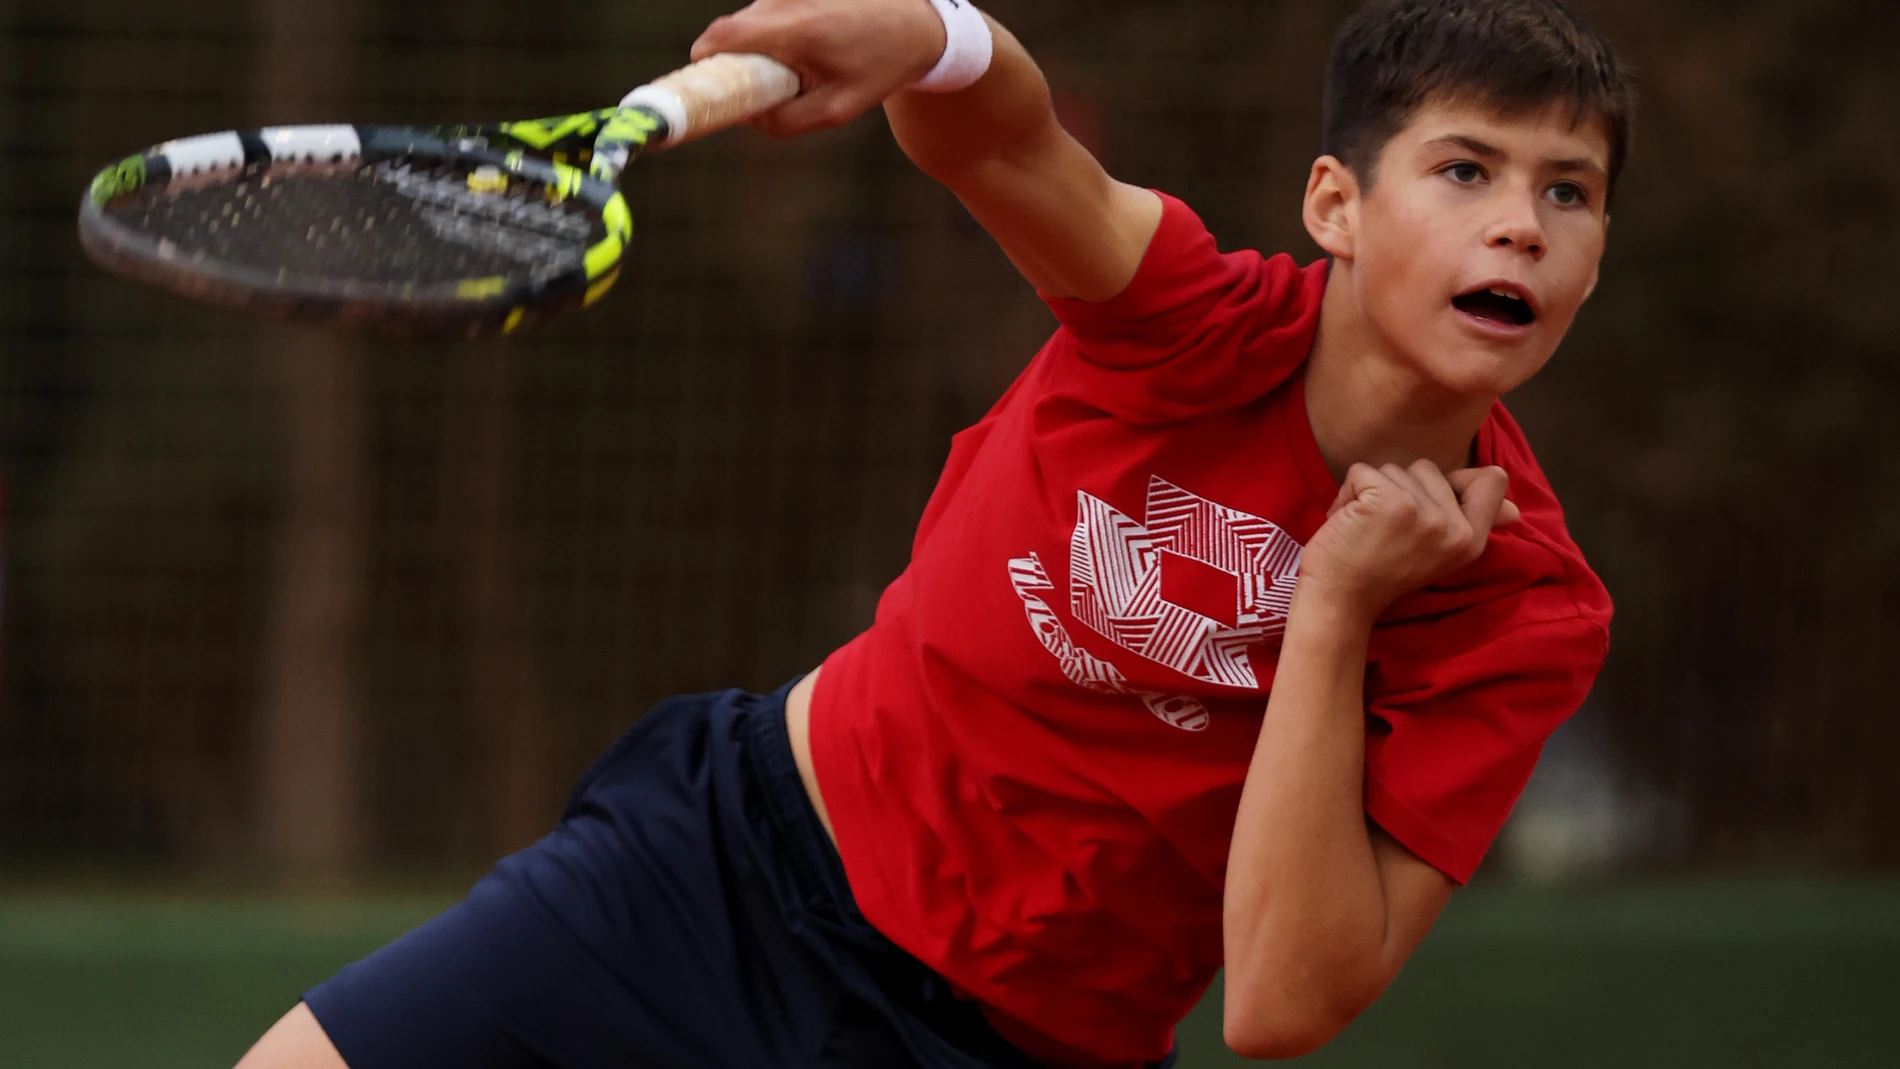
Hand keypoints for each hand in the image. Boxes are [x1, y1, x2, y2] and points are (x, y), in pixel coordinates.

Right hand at [690, 0, 946, 137]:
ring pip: (751, 20)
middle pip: (732, 29)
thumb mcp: (837, 110)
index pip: (723, 36)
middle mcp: (786, 1)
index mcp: (795, 30)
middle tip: (761, 87)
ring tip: (803, 65)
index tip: (701, 81)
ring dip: (761, 47)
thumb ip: (786, 121)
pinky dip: (776, 33)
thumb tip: (746, 116)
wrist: (916, 23)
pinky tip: (811, 47)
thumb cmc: (879, 67)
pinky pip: (769, 12)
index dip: (702, 59)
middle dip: (736, 61)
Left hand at [1296, 462, 1519, 622]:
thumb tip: (1515, 510)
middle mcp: (1455, 528)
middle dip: (1397, 490)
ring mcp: (1425, 513)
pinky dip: (1346, 493)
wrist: (1338, 604)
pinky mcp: (1391, 501)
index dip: (1454, 480)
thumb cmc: (1378, 574)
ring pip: (1393, 469)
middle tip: (1383, 532)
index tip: (1423, 510)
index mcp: (1472, 541)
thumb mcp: (1438, 554)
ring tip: (1363, 530)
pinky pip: (1361, 471)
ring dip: (1367, 493)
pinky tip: (1346, 523)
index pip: (1492, 480)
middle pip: (1427, 468)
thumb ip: (1472, 523)